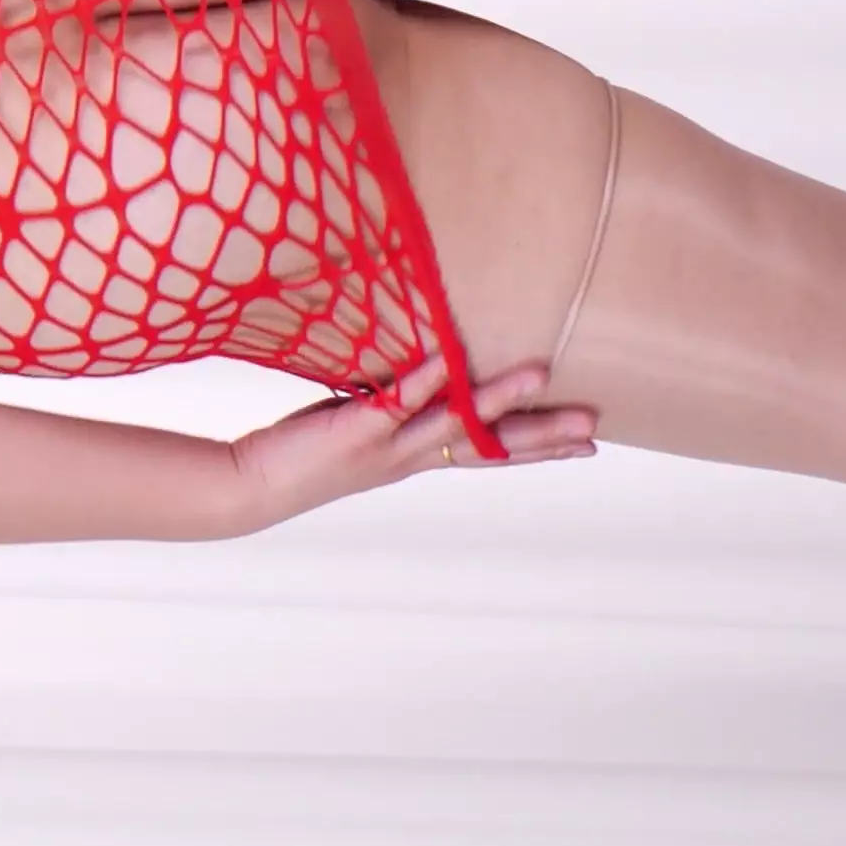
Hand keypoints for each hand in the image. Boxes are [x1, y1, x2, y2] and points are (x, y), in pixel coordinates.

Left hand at [223, 358, 596, 529]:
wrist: (251, 487)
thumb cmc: (303, 452)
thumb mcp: (362, 424)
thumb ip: (397, 403)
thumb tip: (429, 368)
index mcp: (417, 456)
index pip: (491, 453)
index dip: (540, 450)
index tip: (590, 444)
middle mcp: (411, 456)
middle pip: (489, 448)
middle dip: (543, 437)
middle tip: (594, 428)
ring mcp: (388, 444)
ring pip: (454, 423)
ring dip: (498, 401)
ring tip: (541, 377)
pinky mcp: (356, 428)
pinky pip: (396, 400)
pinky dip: (424, 380)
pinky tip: (450, 359)